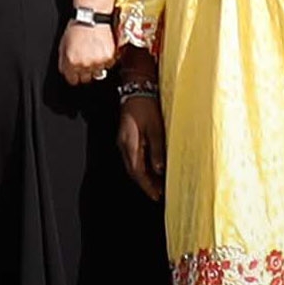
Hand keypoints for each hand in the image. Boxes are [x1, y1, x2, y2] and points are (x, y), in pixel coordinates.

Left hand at [55, 11, 122, 92]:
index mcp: (71, 62)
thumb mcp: (63, 44)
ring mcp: (97, 62)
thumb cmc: (76, 27)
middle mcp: (84, 64)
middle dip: (85, 71)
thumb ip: (63, 61)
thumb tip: (65, 71)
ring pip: (98, 74)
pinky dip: (106, 60)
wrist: (91, 16)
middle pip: (86, 79)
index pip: (73, 80)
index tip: (76, 71)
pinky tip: (101, 50)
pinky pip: (108, 66)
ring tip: (94, 53)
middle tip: (86, 59)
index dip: (74, 75)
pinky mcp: (109, 58)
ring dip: (96, 66)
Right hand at [114, 86, 162, 200]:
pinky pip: (134, 157)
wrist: (136, 88)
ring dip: (145, 176)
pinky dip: (143, 166)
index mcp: (130, 144)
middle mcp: (124, 145)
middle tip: (158, 194)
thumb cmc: (145, 105)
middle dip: (146, 185)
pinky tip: (152, 168)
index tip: (156, 196)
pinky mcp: (127, 137)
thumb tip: (159, 169)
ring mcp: (124, 141)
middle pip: (134, 172)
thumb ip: (157, 150)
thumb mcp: (156, 128)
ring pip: (133, 166)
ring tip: (158, 184)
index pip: (138, 172)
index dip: (147, 186)